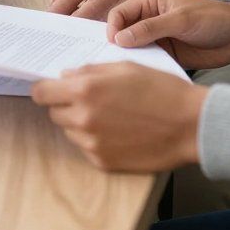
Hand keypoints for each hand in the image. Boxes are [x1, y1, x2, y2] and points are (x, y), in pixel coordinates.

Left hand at [31, 62, 208, 171]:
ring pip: (70, 131)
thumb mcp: (125, 67)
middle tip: (90, 99)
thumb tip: (67, 77)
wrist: (189, 125)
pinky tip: (119, 131)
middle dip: (66, 105)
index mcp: (85, 90)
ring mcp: (92, 144)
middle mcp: (83, 118)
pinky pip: (87, 148)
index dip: (45, 89)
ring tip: (111, 115)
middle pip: (54, 113)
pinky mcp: (103, 162)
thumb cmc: (161, 89)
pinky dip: (96, 140)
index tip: (52, 89)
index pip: (41, 93)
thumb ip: (91, 71)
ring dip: (81, 123)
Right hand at [106, 0, 229, 69]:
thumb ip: (150, 28)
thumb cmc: (213, 18)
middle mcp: (148, 17)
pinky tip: (137, 76)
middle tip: (109, 59)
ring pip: (131, 47)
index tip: (112, 43)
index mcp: (149, 0)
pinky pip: (145, 60)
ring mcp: (155, 36)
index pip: (120, 12)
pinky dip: (140, 67)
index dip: (113, 27)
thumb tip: (120, 38)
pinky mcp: (163, 53)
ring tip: (122, 70)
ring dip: (127, 57)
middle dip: (114, 43)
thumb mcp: (181, 20)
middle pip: (121, 30)